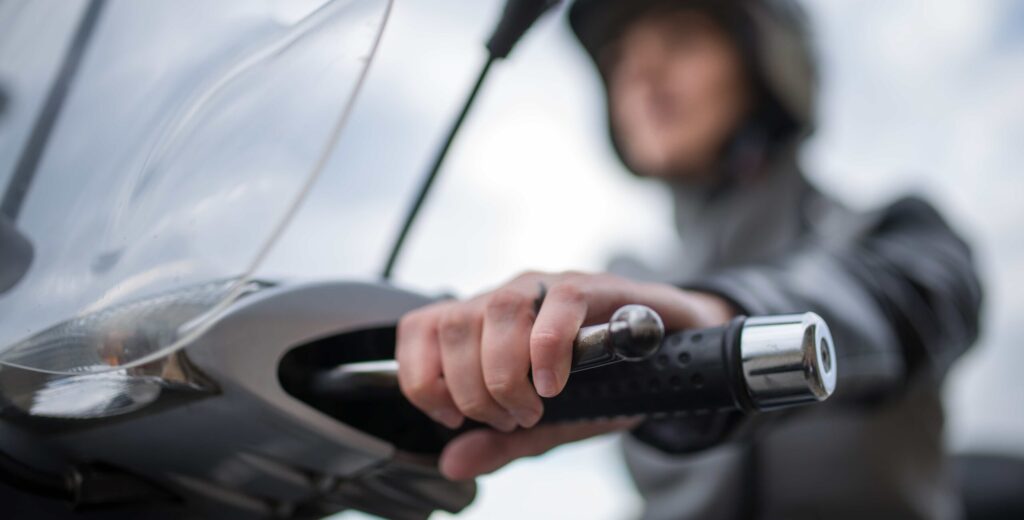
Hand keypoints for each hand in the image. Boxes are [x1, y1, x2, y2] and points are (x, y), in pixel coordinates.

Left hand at [395, 271, 735, 479]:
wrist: (670, 354)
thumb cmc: (602, 383)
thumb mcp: (546, 425)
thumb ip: (498, 443)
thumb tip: (449, 464)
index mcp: (482, 323)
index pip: (419, 330)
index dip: (423, 379)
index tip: (452, 418)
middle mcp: (506, 297)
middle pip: (454, 326)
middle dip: (473, 390)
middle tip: (510, 419)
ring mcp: (546, 287)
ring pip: (498, 310)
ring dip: (506, 374)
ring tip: (533, 406)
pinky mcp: (591, 286)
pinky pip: (558, 305)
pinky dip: (549, 352)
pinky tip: (556, 384)